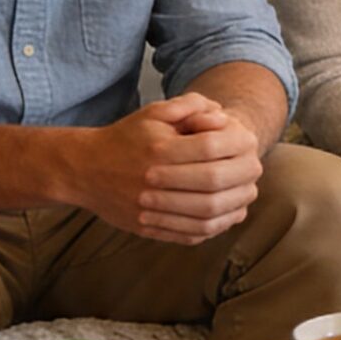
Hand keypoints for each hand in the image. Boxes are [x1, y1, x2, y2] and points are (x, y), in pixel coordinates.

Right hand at [68, 93, 263, 243]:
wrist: (85, 170)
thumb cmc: (126, 137)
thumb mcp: (154, 112)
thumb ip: (190, 106)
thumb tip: (223, 115)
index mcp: (159, 147)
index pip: (212, 146)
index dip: (237, 144)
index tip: (249, 142)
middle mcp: (154, 178)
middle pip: (214, 181)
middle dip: (242, 175)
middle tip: (255, 170)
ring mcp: (150, 207)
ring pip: (206, 212)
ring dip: (234, 203)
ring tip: (247, 194)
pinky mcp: (148, 228)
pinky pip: (190, 233)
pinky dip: (216, 227)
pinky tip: (228, 215)